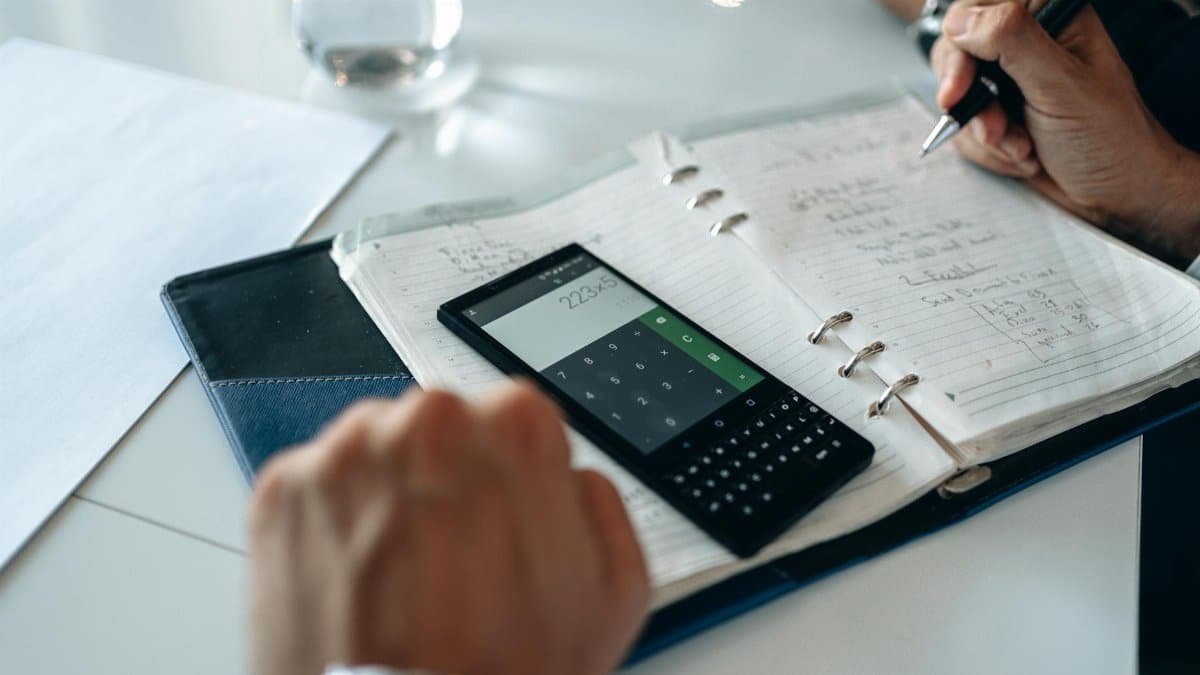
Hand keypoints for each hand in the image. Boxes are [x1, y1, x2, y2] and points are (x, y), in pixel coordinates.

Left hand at [248, 384, 649, 674]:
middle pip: (441, 426)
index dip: (512, 471)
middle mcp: (424, 422)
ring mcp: (345, 454)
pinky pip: (319, 484)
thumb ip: (597, 500)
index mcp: (511, 428)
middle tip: (453, 556)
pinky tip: (361, 579)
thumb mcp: (613, 592)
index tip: (502, 512)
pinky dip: (335, 523)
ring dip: (389, 495)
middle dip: (448, 478)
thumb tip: (569, 475)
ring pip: (377, 448)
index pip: (513, 412)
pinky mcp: (282, 492)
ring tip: (403, 574)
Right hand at [931, 0, 1199, 263]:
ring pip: (958, 96)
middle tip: (995, 129)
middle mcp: (1029, 41)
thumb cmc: (1109, 138)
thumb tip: (962, 22)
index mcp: (1050, 16)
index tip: (959, 93)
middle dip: (974, 103)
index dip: (959, 54)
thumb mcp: (1061, 85)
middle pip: (956, 56)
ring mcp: (1012, 79)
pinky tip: (1023, 154)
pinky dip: (989, 149)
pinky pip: (965, 126)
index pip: (974, 14)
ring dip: (984, 132)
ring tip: (1023, 147)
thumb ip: (1012, 40)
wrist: (1119, 192)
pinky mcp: (1001, 111)